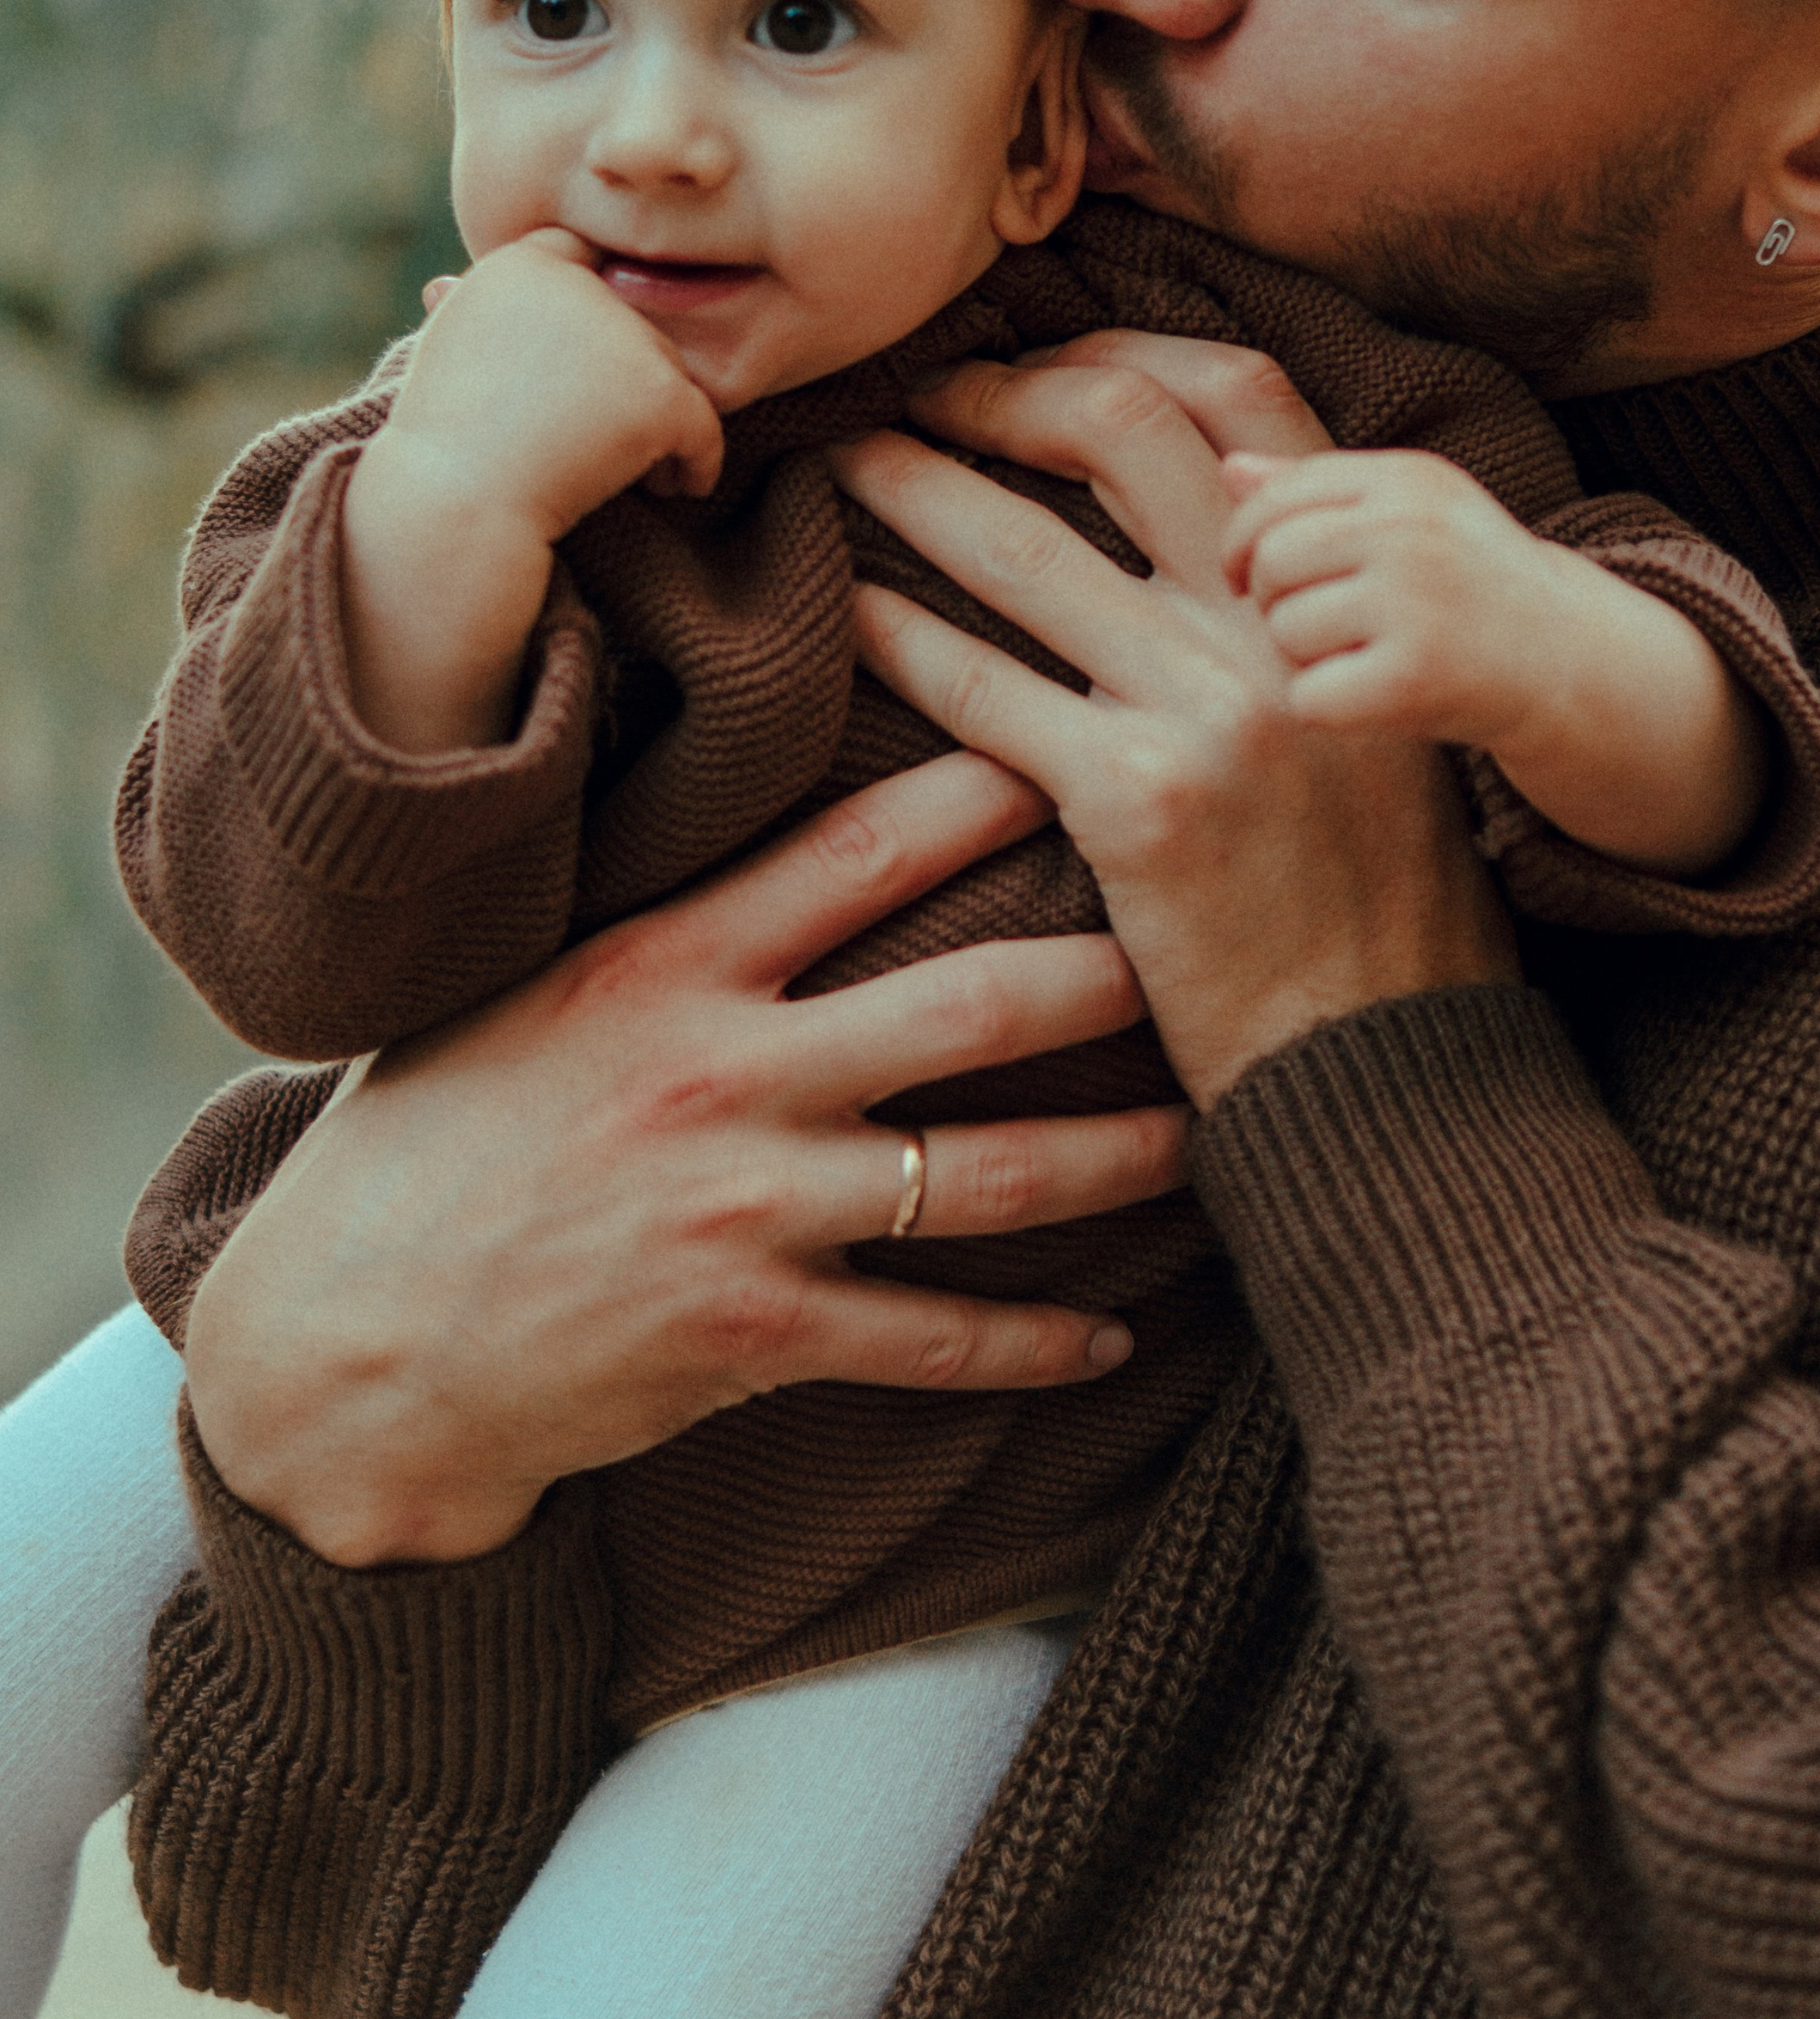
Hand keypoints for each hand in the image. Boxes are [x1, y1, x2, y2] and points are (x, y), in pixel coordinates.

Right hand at [183, 752, 1181, 1566]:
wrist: (339, 1346)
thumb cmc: (432, 1145)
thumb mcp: (531, 994)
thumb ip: (670, 931)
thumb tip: (797, 849)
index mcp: (667, 965)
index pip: (858, 850)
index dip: (986, 789)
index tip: (1084, 740)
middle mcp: (722, 1075)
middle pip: (968, 1006)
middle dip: (1110, 973)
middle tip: (1213, 935)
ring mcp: (744, 1213)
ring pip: (984, 1178)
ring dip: (1116, 1157)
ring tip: (1212, 1126)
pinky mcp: (750, 1339)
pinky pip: (930, 1340)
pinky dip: (1033, 1343)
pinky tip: (1117, 1337)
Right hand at [342, 228, 725, 749]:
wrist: (454, 506)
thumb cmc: (445, 445)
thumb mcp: (449, 352)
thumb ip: (486, 316)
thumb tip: (448, 286)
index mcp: (520, 264)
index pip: (579, 258)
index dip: (589, 310)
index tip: (582, 371)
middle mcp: (577, 285)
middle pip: (634, 325)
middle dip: (628, 381)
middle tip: (606, 438)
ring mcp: (624, 337)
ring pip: (671, 374)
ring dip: (659, 422)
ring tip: (633, 472)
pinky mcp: (661, 392)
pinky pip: (705, 426)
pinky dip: (700, 460)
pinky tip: (682, 487)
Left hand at [832, 334, 1518, 1112]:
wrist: (1388, 1054)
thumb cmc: (1375, 892)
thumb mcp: (1368, 717)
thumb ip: (1291, 607)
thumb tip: (1205, 502)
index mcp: (1345, 586)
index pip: (1239, 395)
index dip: (1120, 355)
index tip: (1034, 361)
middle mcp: (1281, 625)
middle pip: (1121, 430)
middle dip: (999, 392)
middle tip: (920, 392)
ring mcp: (1211, 708)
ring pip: (1025, 549)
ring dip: (916, 488)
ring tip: (848, 464)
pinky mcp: (1136, 803)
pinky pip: (981, 687)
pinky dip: (897, 634)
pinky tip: (845, 611)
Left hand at [1222, 445, 1765, 874]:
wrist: (1573, 666)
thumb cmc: (1471, 587)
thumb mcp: (1410, 517)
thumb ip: (1319, 491)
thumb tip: (1230, 469)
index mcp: (1407, 479)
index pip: (1272, 497)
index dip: (1245, 544)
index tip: (1247, 579)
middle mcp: (1414, 529)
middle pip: (1271, 563)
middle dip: (1275, 602)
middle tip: (1318, 628)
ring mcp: (1418, 602)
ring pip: (1284, 630)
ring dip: (1304, 658)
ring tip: (1358, 659)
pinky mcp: (1417, 677)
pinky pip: (1310, 696)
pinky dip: (1329, 710)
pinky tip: (1372, 702)